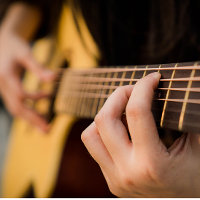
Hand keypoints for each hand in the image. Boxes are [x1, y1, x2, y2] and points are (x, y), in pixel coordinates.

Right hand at [0, 32, 55, 131]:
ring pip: (15, 109)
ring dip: (30, 119)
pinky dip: (27, 111)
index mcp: (6, 75)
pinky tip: (38, 114)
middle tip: (47, 130)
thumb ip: (38, 67)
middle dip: (33, 119)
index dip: (36, 98)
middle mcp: (2, 85)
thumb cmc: (15, 46)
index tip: (49, 96)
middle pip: (17, 107)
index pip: (20, 94)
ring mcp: (2, 90)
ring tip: (45, 126)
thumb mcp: (26, 53)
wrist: (2, 43)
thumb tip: (53, 79)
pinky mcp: (6, 91)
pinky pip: (15, 105)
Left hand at [82, 72, 199, 196]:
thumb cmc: (197, 175)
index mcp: (153, 165)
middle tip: (134, 90)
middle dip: (118, 95)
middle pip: (105, 120)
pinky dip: (103, 130)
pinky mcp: (110, 180)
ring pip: (90, 134)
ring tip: (123, 109)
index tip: (152, 78)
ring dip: (105, 114)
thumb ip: (184, 116)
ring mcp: (115, 178)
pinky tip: (121, 127)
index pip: (137, 112)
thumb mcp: (198, 145)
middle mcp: (127, 173)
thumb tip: (171, 89)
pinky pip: (94, 147)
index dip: (143, 87)